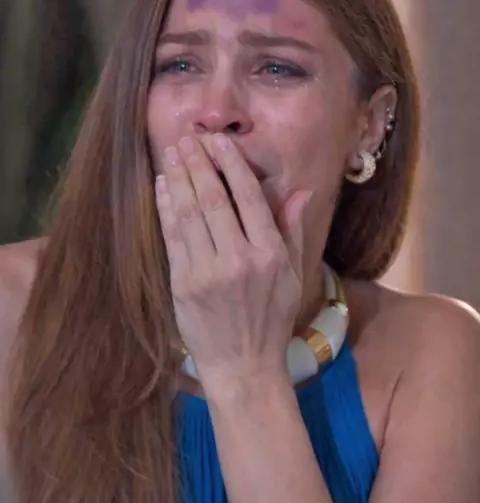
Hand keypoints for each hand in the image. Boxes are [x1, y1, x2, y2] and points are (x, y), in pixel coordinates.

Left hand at [155, 133, 311, 393]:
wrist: (242, 365)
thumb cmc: (271, 318)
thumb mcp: (292, 274)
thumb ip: (292, 229)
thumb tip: (302, 190)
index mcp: (269, 254)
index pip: (248, 197)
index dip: (231, 164)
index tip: (219, 141)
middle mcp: (239, 259)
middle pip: (214, 199)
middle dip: (199, 163)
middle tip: (189, 137)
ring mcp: (207, 272)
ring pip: (190, 213)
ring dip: (179, 179)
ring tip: (174, 152)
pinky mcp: (183, 284)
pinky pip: (172, 237)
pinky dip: (166, 208)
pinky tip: (163, 186)